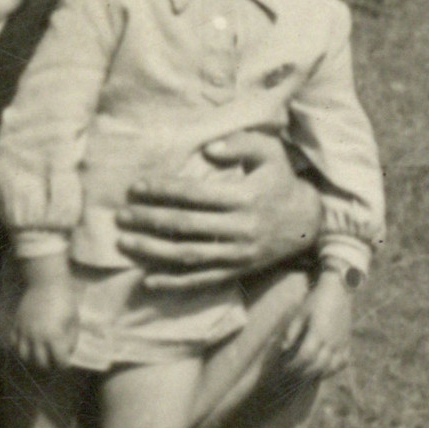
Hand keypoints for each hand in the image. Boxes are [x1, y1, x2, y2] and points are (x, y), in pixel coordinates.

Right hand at [9, 256, 77, 370]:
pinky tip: (27, 346)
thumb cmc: (64, 299)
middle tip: (53, 362)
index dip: (64, 364)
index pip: (59, 361)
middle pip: (40, 363)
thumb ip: (71, 339)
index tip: (65, 362)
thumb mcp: (73, 319)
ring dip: (32, 359)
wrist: (45, 281)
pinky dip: (19, 348)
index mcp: (54, 335)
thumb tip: (66, 353)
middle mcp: (37, 335)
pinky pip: (13, 343)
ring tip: (39, 356)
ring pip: (23, 355)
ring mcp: (24, 330)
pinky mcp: (17, 323)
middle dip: (49, 365)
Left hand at [116, 130, 322, 290]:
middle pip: (185, 226)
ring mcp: (237, 254)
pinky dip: (174, 283)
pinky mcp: (236, 271)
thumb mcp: (271, 153)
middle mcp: (239, 228)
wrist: (308, 223)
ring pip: (188, 255)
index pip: (195, 194)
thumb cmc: (280, 181)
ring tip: (125, 242)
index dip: (164, 190)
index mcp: (244, 197)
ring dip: (153, 250)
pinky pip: (202, 280)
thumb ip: (241, 144)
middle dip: (149, 219)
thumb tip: (208, 149)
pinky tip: (148, 281)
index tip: (136, 187)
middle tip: (120, 215)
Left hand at [281, 271, 351, 378]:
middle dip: (302, 374)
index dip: (294, 366)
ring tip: (304, 375)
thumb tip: (283, 349)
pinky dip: (332, 370)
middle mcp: (332, 341)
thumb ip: (292, 331)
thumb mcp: (300, 312)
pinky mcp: (347, 343)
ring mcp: (341, 343)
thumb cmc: (316, 300)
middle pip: (317, 366)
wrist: (339, 291)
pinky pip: (342, 363)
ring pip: (331, 367)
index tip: (284, 368)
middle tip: (291, 376)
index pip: (305, 357)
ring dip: (316, 374)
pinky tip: (322, 371)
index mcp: (318, 332)